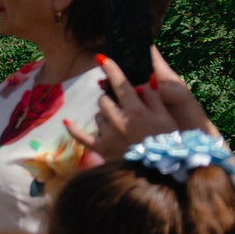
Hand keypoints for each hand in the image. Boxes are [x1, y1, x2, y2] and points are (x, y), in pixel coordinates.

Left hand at [75, 51, 211, 160]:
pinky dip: (74, 128)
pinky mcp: (101, 148)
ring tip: (121, 123)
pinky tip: (66, 121)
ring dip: (105, 115)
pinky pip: (81, 136)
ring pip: (98, 115)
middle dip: (111, 98)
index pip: (120, 83)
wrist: (159, 174)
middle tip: (121, 104)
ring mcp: (108, 134)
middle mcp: (119, 120)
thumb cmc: (168, 144)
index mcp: (137, 110)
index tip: (101, 58)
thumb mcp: (168, 119)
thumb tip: (145, 79)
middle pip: (105, 99)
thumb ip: (155, 98)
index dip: (111, 69)